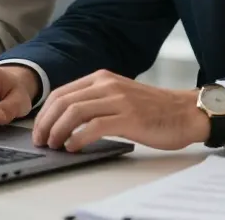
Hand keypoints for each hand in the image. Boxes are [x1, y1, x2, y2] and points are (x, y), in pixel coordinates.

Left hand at [34, 70, 207, 151]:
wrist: (186, 112)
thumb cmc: (154, 109)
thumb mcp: (119, 96)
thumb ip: (96, 100)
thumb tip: (65, 119)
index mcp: (102, 77)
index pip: (62, 92)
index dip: (45, 113)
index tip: (38, 129)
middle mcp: (108, 84)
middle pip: (64, 101)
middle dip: (46, 123)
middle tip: (41, 140)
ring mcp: (119, 100)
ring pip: (75, 112)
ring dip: (58, 131)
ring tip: (55, 145)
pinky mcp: (129, 117)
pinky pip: (95, 126)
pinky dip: (78, 138)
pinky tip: (74, 147)